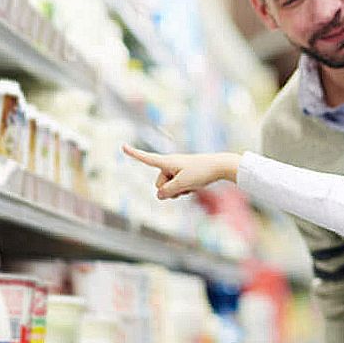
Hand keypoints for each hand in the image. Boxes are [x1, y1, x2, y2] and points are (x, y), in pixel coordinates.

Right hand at [121, 144, 240, 198]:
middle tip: (184, 186)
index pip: (147, 159)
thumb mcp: (183, 184)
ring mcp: (178, 171)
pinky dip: (184, 190)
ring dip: (178, 192)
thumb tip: (159, 195)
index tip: (123, 146)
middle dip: (169, 190)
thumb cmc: (202, 172)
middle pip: (159, 184)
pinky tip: (195, 186)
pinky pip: (178, 188)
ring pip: (169, 188)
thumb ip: (168, 191)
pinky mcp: (185, 175)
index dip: (134, 154)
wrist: (220, 166)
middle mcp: (170, 165)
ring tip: (192, 185)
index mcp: (167, 162)